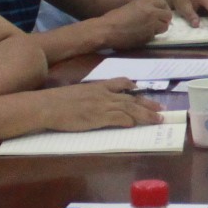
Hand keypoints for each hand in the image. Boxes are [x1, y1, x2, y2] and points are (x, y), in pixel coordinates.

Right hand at [31, 80, 162, 130]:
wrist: (47, 105)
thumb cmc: (56, 100)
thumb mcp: (76, 92)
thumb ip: (89, 95)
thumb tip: (94, 101)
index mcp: (98, 86)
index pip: (120, 83)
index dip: (133, 87)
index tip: (141, 90)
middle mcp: (103, 94)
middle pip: (131, 98)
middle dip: (148, 104)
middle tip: (161, 109)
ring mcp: (102, 105)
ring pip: (130, 109)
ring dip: (145, 115)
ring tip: (157, 119)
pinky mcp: (98, 117)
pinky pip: (119, 118)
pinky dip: (128, 121)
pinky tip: (135, 125)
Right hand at [96, 0, 173, 48]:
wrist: (106, 30)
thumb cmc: (114, 17)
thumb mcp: (131, 6)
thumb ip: (144, 8)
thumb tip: (154, 13)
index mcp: (146, 1)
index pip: (164, 4)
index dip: (164, 10)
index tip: (162, 14)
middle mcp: (151, 11)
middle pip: (168, 16)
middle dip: (165, 20)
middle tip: (159, 24)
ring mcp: (151, 24)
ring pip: (165, 27)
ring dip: (160, 29)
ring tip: (150, 30)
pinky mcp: (148, 36)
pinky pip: (155, 35)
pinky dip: (151, 36)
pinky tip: (141, 36)